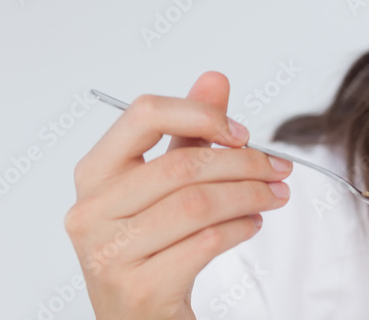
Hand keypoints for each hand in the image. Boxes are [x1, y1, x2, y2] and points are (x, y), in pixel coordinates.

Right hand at [64, 71, 291, 318]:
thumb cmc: (151, 245)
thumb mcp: (166, 183)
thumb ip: (188, 131)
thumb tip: (215, 79)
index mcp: (93, 173)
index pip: (143, 114)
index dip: (200, 114)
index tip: (240, 132)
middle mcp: (90, 210)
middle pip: (181, 164)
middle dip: (242, 163)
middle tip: (278, 167)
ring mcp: (109, 253)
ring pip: (197, 205)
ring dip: (250, 195)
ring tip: (273, 195)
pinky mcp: (138, 289)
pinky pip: (204, 243)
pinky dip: (240, 228)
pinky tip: (252, 224)